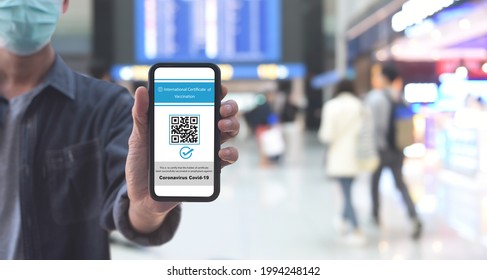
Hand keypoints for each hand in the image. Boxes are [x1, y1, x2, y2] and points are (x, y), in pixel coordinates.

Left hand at [125, 85, 239, 233]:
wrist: (141, 196)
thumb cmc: (141, 163)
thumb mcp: (138, 138)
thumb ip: (141, 115)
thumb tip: (141, 90)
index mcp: (184, 122)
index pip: (205, 102)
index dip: (215, 92)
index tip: (218, 87)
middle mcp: (199, 134)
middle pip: (223, 115)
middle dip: (229, 108)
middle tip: (222, 109)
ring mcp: (206, 151)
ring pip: (229, 134)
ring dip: (232, 126)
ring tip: (222, 126)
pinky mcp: (208, 170)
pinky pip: (227, 160)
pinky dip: (230, 154)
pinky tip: (221, 152)